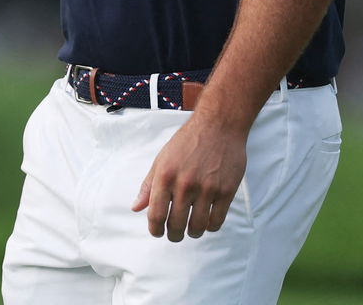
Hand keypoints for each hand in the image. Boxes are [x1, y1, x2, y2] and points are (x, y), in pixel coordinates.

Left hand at [132, 114, 248, 240]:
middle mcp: (184, 184)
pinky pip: (217, 220)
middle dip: (173, 235)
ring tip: (190, 231)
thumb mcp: (161, 159)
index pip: (156, 213)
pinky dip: (210, 226)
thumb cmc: (187, 142)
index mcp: (165, 176)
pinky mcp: (226, 191)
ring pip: (197, 226)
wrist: (218, 127)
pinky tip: (206, 222)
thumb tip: (136, 207)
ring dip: (192, 233)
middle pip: (176, 224)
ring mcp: (207, 188)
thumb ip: (148, 185)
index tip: (157, 232)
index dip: (155, 229)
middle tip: (174, 235)